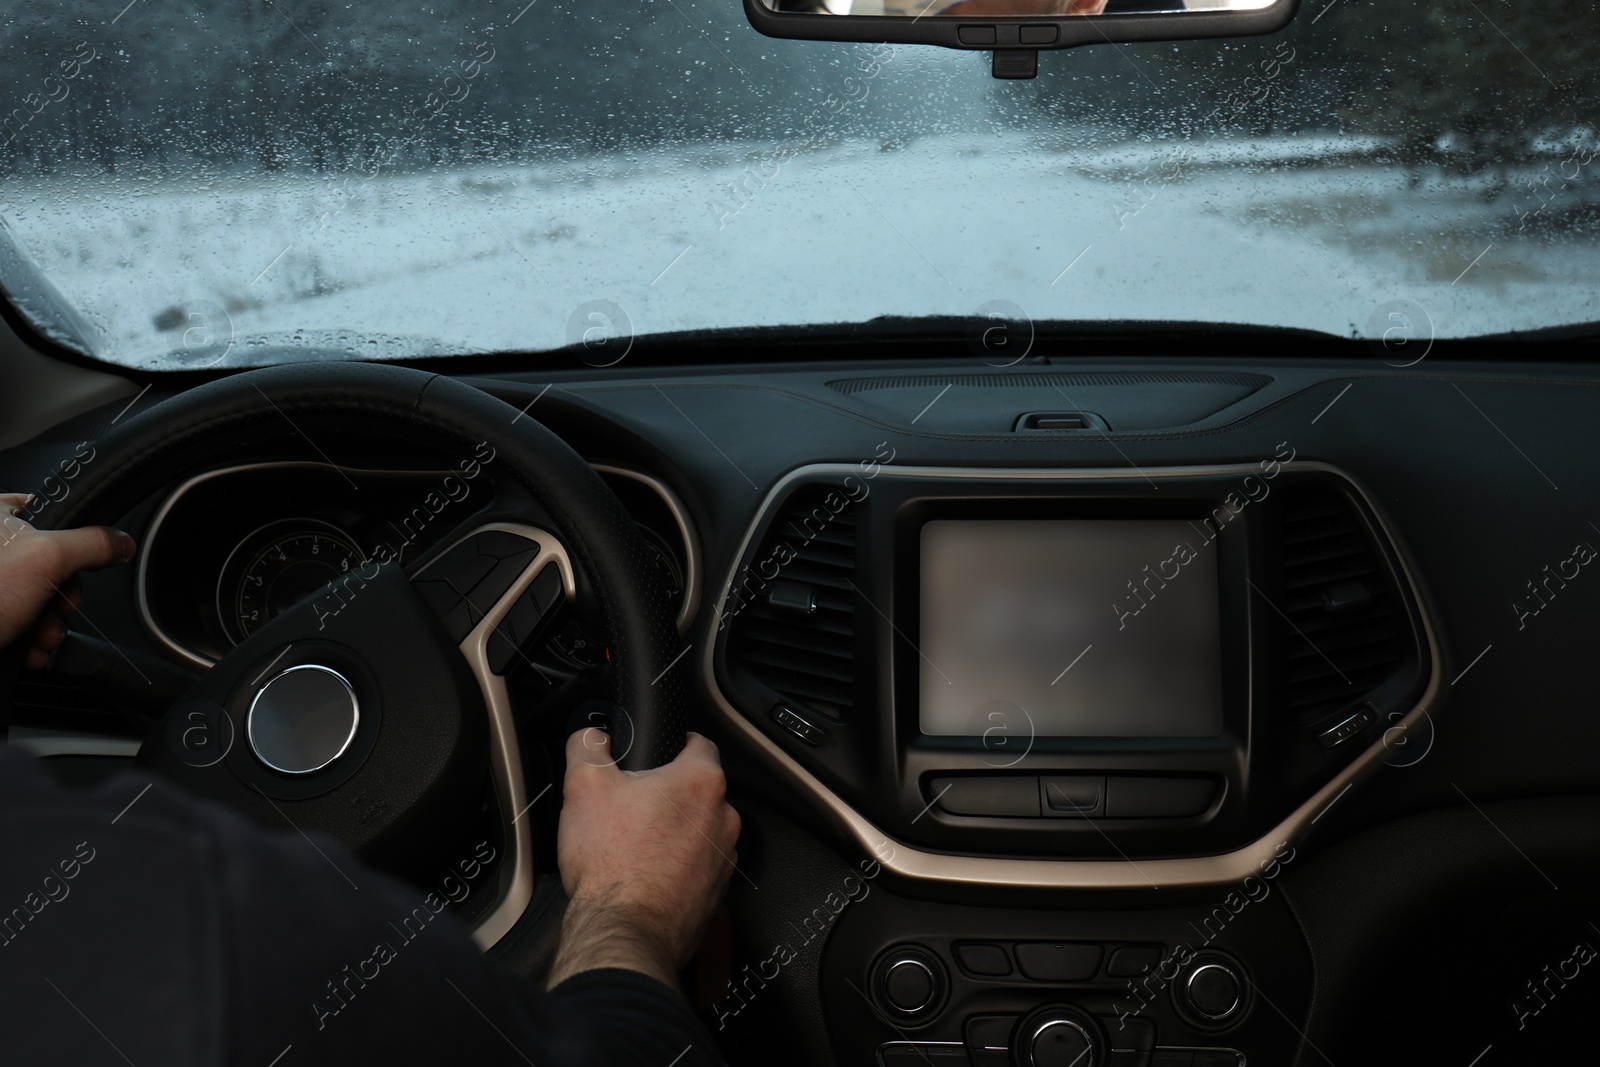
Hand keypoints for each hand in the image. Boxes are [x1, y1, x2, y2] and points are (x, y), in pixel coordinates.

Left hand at [0, 494, 136, 668]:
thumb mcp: (47, 559)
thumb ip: (92, 544)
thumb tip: (122, 542)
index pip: (51, 511)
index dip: (75, 542)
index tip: (81, 565)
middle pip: (48, 560)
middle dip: (60, 597)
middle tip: (58, 611)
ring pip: (34, 593)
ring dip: (48, 623)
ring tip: (41, 639)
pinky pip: (16, 616)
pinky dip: (28, 636)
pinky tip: (28, 648)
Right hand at [547, 728, 740, 991]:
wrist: (624, 931)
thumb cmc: (613, 863)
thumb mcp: (584, 786)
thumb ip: (588, 747)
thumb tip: (589, 736)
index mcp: (700, 783)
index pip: (700, 744)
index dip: (678, 741)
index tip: (666, 748)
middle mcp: (723, 819)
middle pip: (698, 792)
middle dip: (670, 794)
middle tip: (635, 804)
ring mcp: (723, 860)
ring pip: (700, 832)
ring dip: (676, 833)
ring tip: (637, 844)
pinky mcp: (715, 894)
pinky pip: (698, 869)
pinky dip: (678, 868)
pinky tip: (646, 875)